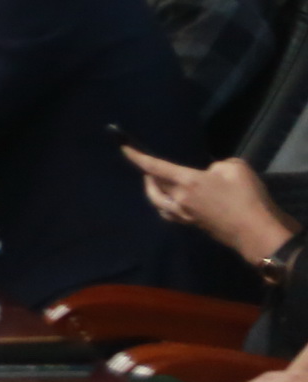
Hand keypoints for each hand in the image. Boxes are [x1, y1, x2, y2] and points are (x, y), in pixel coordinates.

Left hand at [125, 148, 296, 262]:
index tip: (123, 147)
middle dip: (148, 177)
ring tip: (159, 185)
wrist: (258, 234)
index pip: (154, 166)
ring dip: (155, 192)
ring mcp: (187, 216)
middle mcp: (180, 199)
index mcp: (187, 182)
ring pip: (159, 203)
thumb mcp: (235, 168)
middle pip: (153, 187)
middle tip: (151, 169)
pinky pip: (172, 214)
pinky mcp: (196, 227)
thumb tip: (210, 174)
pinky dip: (168, 205)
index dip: (136, 156)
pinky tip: (178, 202)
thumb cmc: (247, 197)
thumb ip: (217, 166)